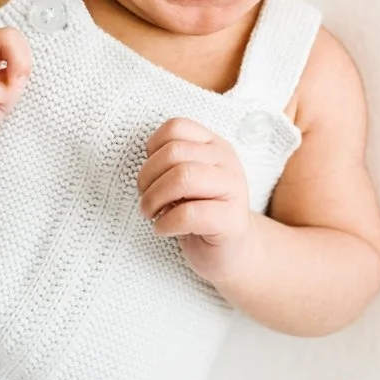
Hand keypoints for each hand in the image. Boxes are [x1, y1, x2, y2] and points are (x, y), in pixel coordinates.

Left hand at [137, 117, 255, 283]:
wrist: (232, 252)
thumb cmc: (201, 213)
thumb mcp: (186, 181)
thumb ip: (172, 163)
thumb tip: (145, 163)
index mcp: (214, 146)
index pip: (176, 127)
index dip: (152, 150)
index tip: (151, 175)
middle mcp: (227, 162)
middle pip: (174, 153)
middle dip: (147, 178)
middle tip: (146, 200)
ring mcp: (233, 189)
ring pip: (182, 177)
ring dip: (154, 199)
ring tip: (151, 213)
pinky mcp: (232, 220)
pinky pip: (189, 214)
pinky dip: (166, 223)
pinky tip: (164, 230)